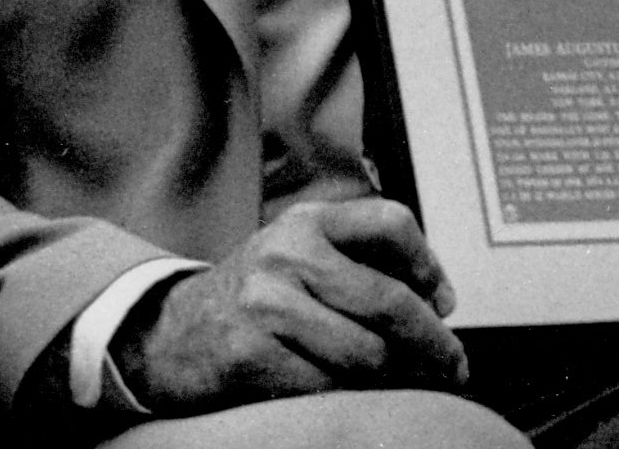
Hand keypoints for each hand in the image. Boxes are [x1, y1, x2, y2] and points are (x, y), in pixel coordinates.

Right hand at [114, 198, 467, 412]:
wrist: (164, 333)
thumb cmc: (257, 298)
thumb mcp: (301, 258)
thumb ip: (364, 265)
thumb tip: (441, 301)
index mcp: (309, 222)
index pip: (392, 223)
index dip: (430, 264)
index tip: (445, 302)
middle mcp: (287, 254)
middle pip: (389, 300)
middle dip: (432, 340)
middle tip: (454, 364)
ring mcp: (264, 304)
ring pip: (364, 353)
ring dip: (391, 376)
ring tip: (398, 381)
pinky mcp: (247, 355)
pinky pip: (324, 386)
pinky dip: (345, 395)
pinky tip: (349, 394)